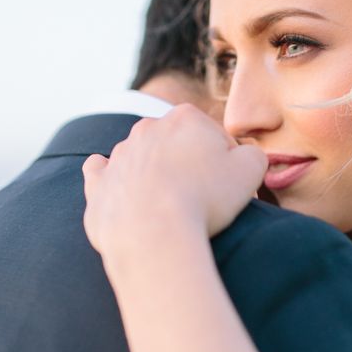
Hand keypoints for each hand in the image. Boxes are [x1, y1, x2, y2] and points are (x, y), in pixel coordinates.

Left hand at [82, 104, 266, 263]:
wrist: (154, 234)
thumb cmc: (206, 199)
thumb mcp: (252, 169)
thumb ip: (253, 154)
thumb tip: (243, 157)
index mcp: (185, 117)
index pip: (215, 136)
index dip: (227, 163)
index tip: (229, 186)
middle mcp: (148, 127)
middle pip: (178, 145)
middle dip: (190, 165)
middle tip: (204, 197)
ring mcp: (119, 155)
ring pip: (143, 159)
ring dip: (157, 176)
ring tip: (172, 207)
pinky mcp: (98, 184)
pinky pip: (102, 173)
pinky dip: (112, 179)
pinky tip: (122, 188)